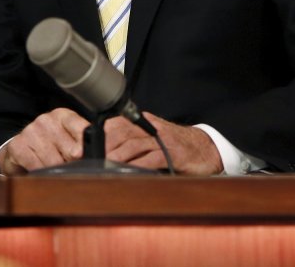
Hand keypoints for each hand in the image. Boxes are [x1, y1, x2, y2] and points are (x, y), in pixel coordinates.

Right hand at [0, 108, 90, 175]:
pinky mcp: (18, 145)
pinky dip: (41, 172)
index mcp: (64, 116)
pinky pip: (37, 166)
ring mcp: (31, 131)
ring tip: (54, 169)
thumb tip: (105, 155)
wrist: (19, 149)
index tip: (88, 158)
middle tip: (69, 167)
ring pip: (55, 161)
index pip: (84, 131)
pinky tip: (40, 169)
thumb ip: (86, 144)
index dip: (88, 149)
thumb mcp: (69, 140)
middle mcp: (47, 120)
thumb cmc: (50, 146)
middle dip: (73, 164)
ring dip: (56, 171)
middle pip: (72, 151)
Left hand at [104, 112, 223, 173]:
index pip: (116, 124)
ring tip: (107, 162)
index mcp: (143, 124)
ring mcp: (162, 140)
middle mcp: (150, 128)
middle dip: (105, 145)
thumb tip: (105, 155)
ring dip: (119, 154)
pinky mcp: (174, 153)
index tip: (87, 146)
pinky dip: (140, 164)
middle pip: (122, 132)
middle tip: (92, 157)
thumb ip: (132, 144)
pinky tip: (131, 170)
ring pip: (135, 143)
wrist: (207, 148)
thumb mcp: (152, 140)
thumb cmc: (176, 146)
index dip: (101, 134)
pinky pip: (154, 157)